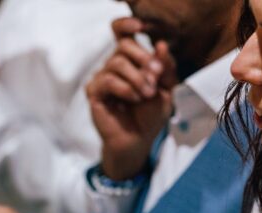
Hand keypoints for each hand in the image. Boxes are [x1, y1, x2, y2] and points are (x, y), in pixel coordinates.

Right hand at [86, 17, 177, 179]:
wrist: (138, 139)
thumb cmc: (150, 114)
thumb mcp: (166, 88)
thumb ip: (166, 67)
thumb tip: (161, 44)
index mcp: (131, 60)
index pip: (120, 33)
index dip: (125, 24)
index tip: (140, 26)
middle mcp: (114, 65)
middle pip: (124, 46)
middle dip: (143, 59)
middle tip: (156, 78)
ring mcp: (102, 78)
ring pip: (117, 63)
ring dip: (137, 78)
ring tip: (147, 94)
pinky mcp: (94, 93)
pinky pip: (108, 80)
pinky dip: (125, 88)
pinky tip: (134, 99)